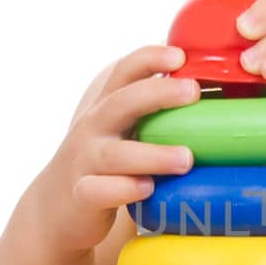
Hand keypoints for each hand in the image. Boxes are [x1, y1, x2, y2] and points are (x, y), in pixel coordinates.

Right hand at [36, 45, 200, 255]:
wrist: (56, 209)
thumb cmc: (104, 163)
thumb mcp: (121, 130)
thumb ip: (151, 111)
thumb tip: (209, 89)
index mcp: (108, 107)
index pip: (124, 72)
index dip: (149, 58)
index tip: (180, 55)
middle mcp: (93, 129)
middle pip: (121, 103)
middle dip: (157, 93)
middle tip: (193, 92)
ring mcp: (85, 162)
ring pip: (115, 153)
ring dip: (152, 154)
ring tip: (186, 159)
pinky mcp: (82, 196)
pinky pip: (99, 191)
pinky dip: (123, 189)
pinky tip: (148, 189)